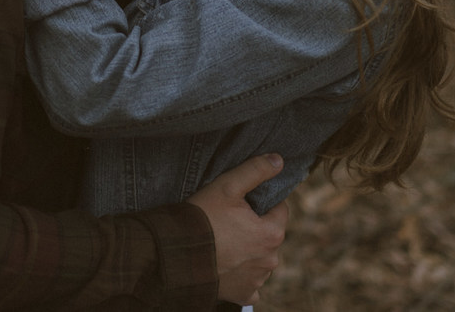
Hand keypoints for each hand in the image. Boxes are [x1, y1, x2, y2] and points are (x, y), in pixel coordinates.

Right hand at [188, 154, 287, 305]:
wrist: (175, 256)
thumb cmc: (202, 219)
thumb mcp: (227, 187)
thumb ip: (255, 170)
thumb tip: (279, 160)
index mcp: (272, 233)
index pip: (280, 210)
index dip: (262, 203)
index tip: (241, 203)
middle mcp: (270, 260)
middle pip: (269, 235)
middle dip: (255, 227)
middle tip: (228, 222)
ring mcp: (257, 280)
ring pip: (260, 259)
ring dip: (248, 251)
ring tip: (223, 242)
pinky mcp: (243, 294)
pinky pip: (250, 283)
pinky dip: (241, 274)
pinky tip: (225, 264)